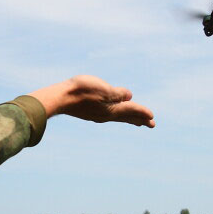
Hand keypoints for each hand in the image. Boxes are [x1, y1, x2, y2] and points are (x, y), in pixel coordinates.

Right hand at [28, 75, 154, 126]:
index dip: (142, 112)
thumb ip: (117, 94)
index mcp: (111, 110)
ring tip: (136, 121)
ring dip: (129, 118)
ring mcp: (97, 114)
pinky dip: (117, 114)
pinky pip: (108, 114)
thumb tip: (130, 96)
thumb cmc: (81, 91)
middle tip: (151, 124)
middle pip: (126, 117)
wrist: (60, 98)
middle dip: (139, 119)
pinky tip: (112, 113)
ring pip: (117, 117)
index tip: (152, 116)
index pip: (131, 111)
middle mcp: (106, 115)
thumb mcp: (103, 89)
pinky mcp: (89, 111)